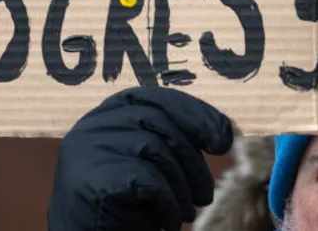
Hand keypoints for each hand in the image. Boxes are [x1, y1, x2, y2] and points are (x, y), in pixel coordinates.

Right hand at [48, 87, 234, 230]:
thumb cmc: (124, 205)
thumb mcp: (149, 163)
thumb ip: (171, 140)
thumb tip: (226, 133)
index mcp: (106, 115)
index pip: (156, 98)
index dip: (195, 115)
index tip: (222, 140)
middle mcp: (93, 125)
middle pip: (159, 122)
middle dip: (192, 159)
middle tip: (204, 194)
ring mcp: (90, 151)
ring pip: (155, 151)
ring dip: (180, 187)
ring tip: (185, 212)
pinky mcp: (95, 181)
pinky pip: (148, 182)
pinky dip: (166, 204)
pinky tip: (167, 221)